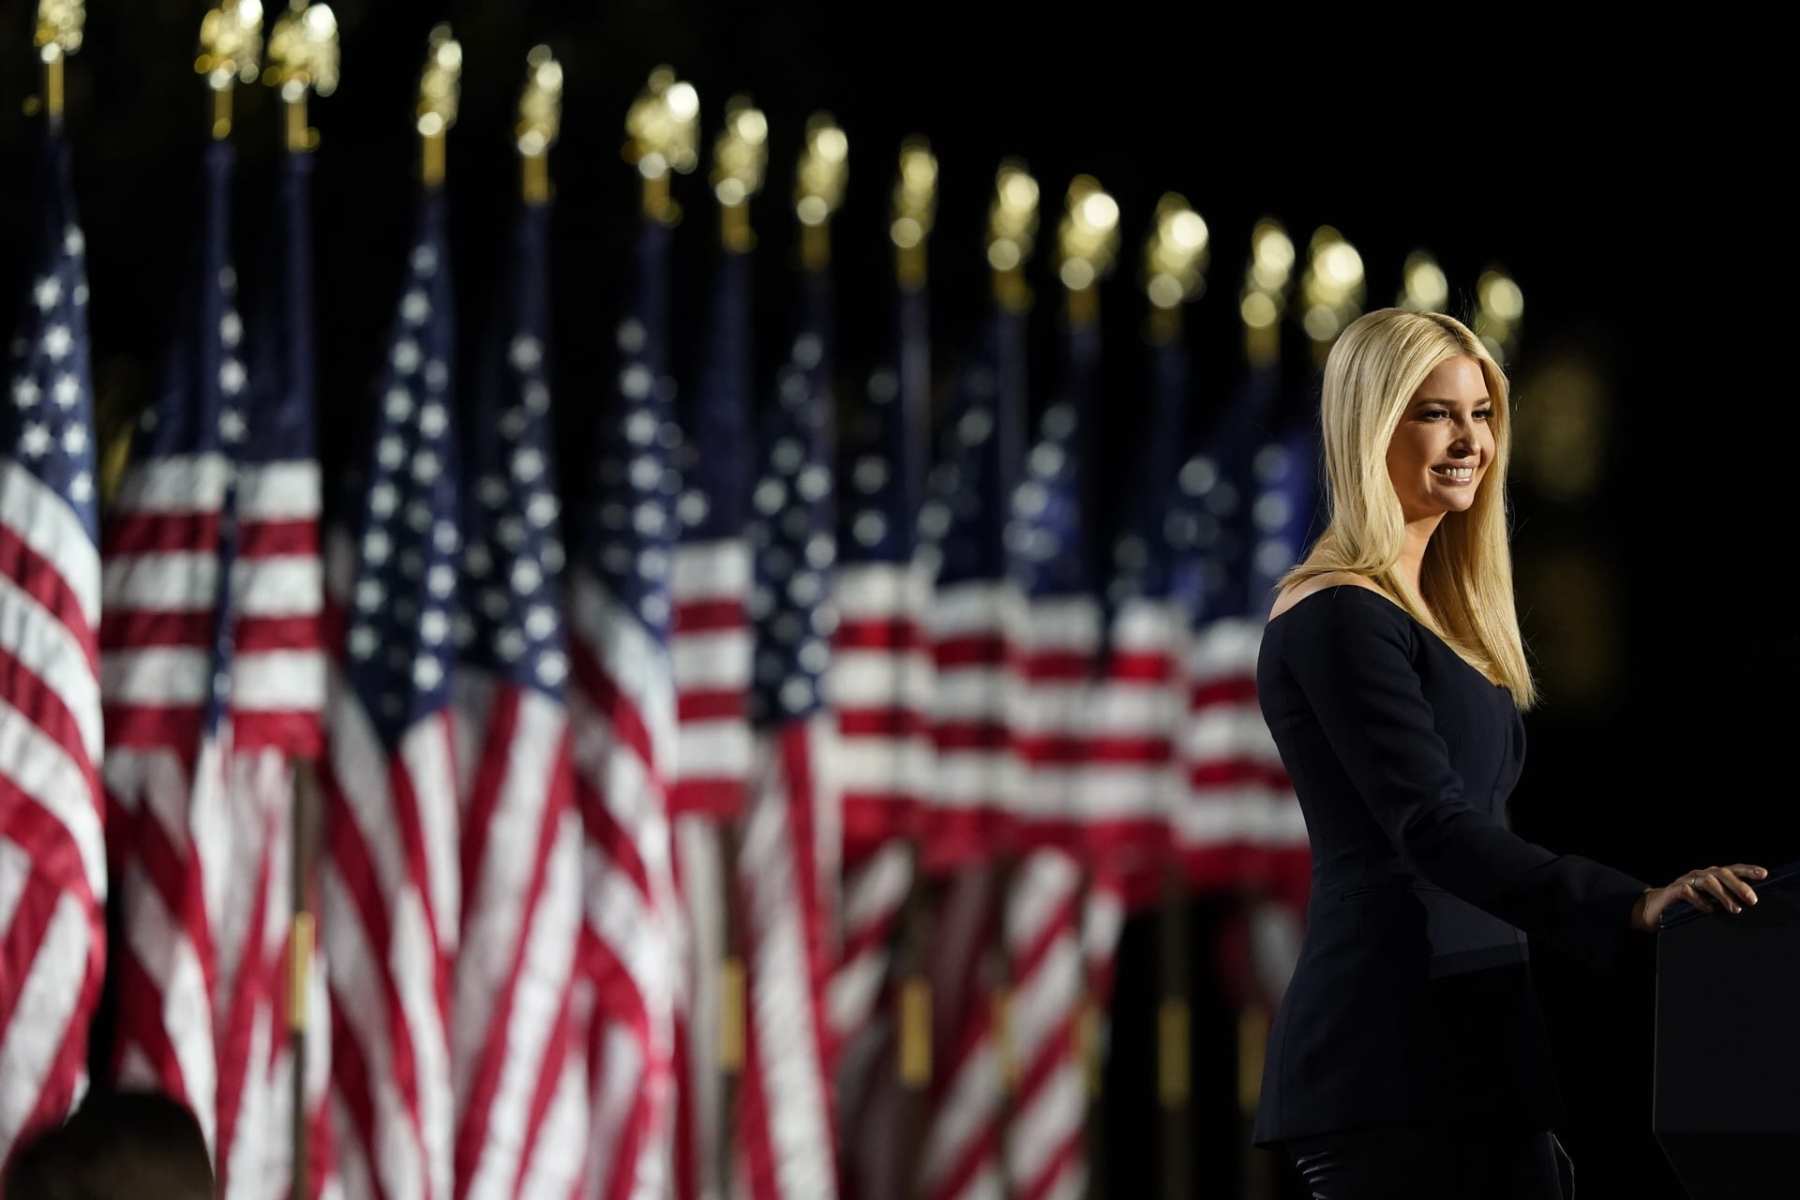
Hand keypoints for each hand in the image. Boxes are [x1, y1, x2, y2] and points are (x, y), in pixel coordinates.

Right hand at [1630, 864, 1767, 932]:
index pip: (1730, 870)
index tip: (1763, 874)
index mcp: (1709, 877)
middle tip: (1752, 899)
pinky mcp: (1673, 891)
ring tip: (1735, 909)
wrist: (1651, 911)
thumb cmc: (1683, 908)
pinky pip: (1688, 892)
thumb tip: (1744, 907)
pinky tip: (1708, 910)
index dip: (1747, 870)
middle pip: (1721, 873)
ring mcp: (1685, 882)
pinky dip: (1700, 901)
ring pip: (1708, 881)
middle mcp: (1698, 876)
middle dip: (1738, 884)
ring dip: (1723, 895)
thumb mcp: (1706, 903)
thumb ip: (1721, 901)